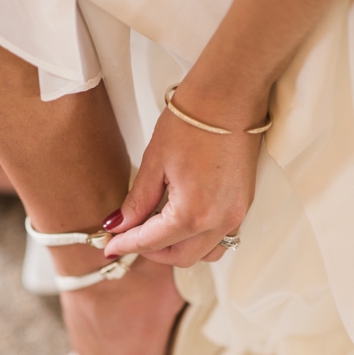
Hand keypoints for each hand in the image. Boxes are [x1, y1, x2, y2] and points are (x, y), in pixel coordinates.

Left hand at [102, 89, 262, 266]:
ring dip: (178, 249)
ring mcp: (237, 214)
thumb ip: (137, 202)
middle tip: (128, 237)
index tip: (109, 246)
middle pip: (180, 257)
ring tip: (154, 230)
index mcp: (193, 213)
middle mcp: (220, 220)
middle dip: (151, 252)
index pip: (152, 242)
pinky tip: (178, 221)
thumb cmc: (192, 123)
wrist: (230, 97)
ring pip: (205, 253)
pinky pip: (221, 237)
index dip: (126, 245)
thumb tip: (118, 226)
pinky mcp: (245, 204)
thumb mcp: (154, 164)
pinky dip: (198, 238)